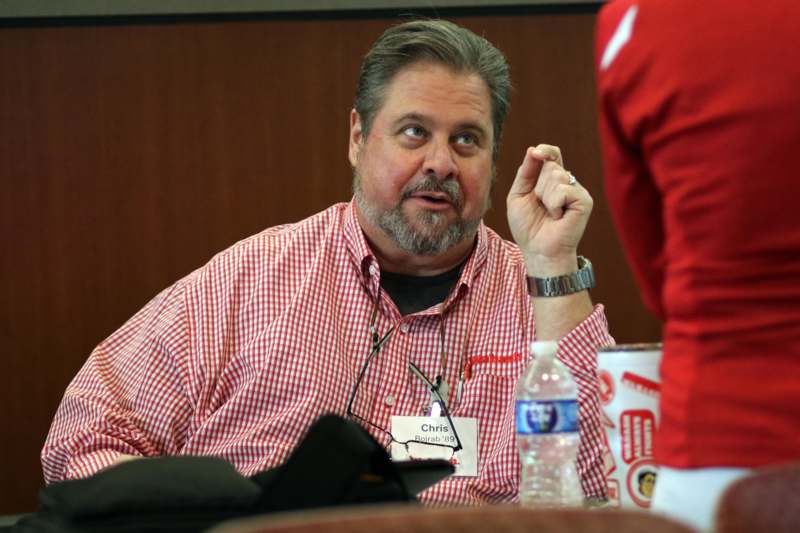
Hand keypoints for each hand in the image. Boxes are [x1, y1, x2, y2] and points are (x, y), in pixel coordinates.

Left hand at [506, 144, 593, 275]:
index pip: (553, 154)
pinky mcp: (584, 201)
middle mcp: (567, 182)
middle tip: (541, 206)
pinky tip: (557, 217)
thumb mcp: (518, 196)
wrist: (538, 251)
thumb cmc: (528, 227)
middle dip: (537, 186)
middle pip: (550, 164)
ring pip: (556, 175)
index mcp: (551, 180)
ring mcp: (577, 190)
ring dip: (544, 196)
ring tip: (549, 213)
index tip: (535, 152)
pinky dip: (553, 204)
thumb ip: (525, 172)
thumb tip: (533, 149)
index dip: (545, 150)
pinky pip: (563, 190)